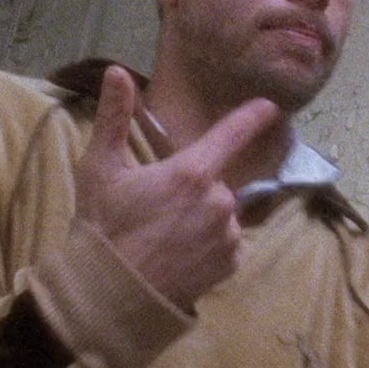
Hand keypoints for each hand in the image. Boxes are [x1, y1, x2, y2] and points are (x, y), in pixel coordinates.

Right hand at [73, 66, 281, 309]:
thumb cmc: (102, 227)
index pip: (232, 134)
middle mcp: (219, 201)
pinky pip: (227, 243)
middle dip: (192, 188)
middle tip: (155, 208)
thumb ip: (114, 117)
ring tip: (164, 235)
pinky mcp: (230, 265)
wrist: (108, 296)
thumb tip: (116, 71)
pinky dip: (210, 244)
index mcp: (191, 172)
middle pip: (214, 181)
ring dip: (202, 217)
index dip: (251, 117)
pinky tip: (179, 254)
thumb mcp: (99, 168)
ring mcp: (228, 235)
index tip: (268, 107)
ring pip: (221, 213)